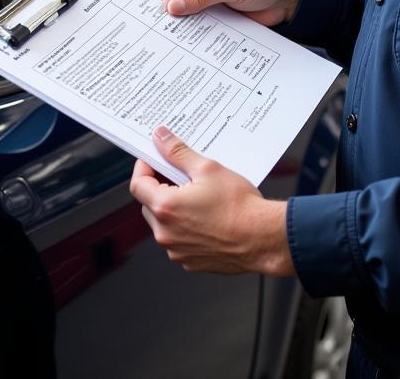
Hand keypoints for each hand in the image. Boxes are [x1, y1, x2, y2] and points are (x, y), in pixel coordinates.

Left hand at [130, 125, 294, 275]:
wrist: (262, 238)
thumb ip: (178, 152)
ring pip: (164, 223)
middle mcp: (166, 233)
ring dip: (174, 208)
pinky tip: (206, 216)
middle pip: (149, 204)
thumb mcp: (207, 168)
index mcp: (166, 208)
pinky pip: (179, 239)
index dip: (144, 168)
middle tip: (182, 175)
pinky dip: (186, 227)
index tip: (154, 159)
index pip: (137, 184)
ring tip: (199, 196)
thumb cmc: (239, 207)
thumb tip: (161, 138)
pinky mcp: (189, 261)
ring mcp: (177, 250)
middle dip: (161, 188)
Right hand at [163, 0, 300, 26]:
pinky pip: (202, 15)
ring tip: (181, 30)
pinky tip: (195, 33)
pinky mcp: (220, 6)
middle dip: (176, 5)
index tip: (169, 8)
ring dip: (187, 16)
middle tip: (171, 22)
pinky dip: (198, 24)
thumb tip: (175, 5)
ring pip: (190, 4)